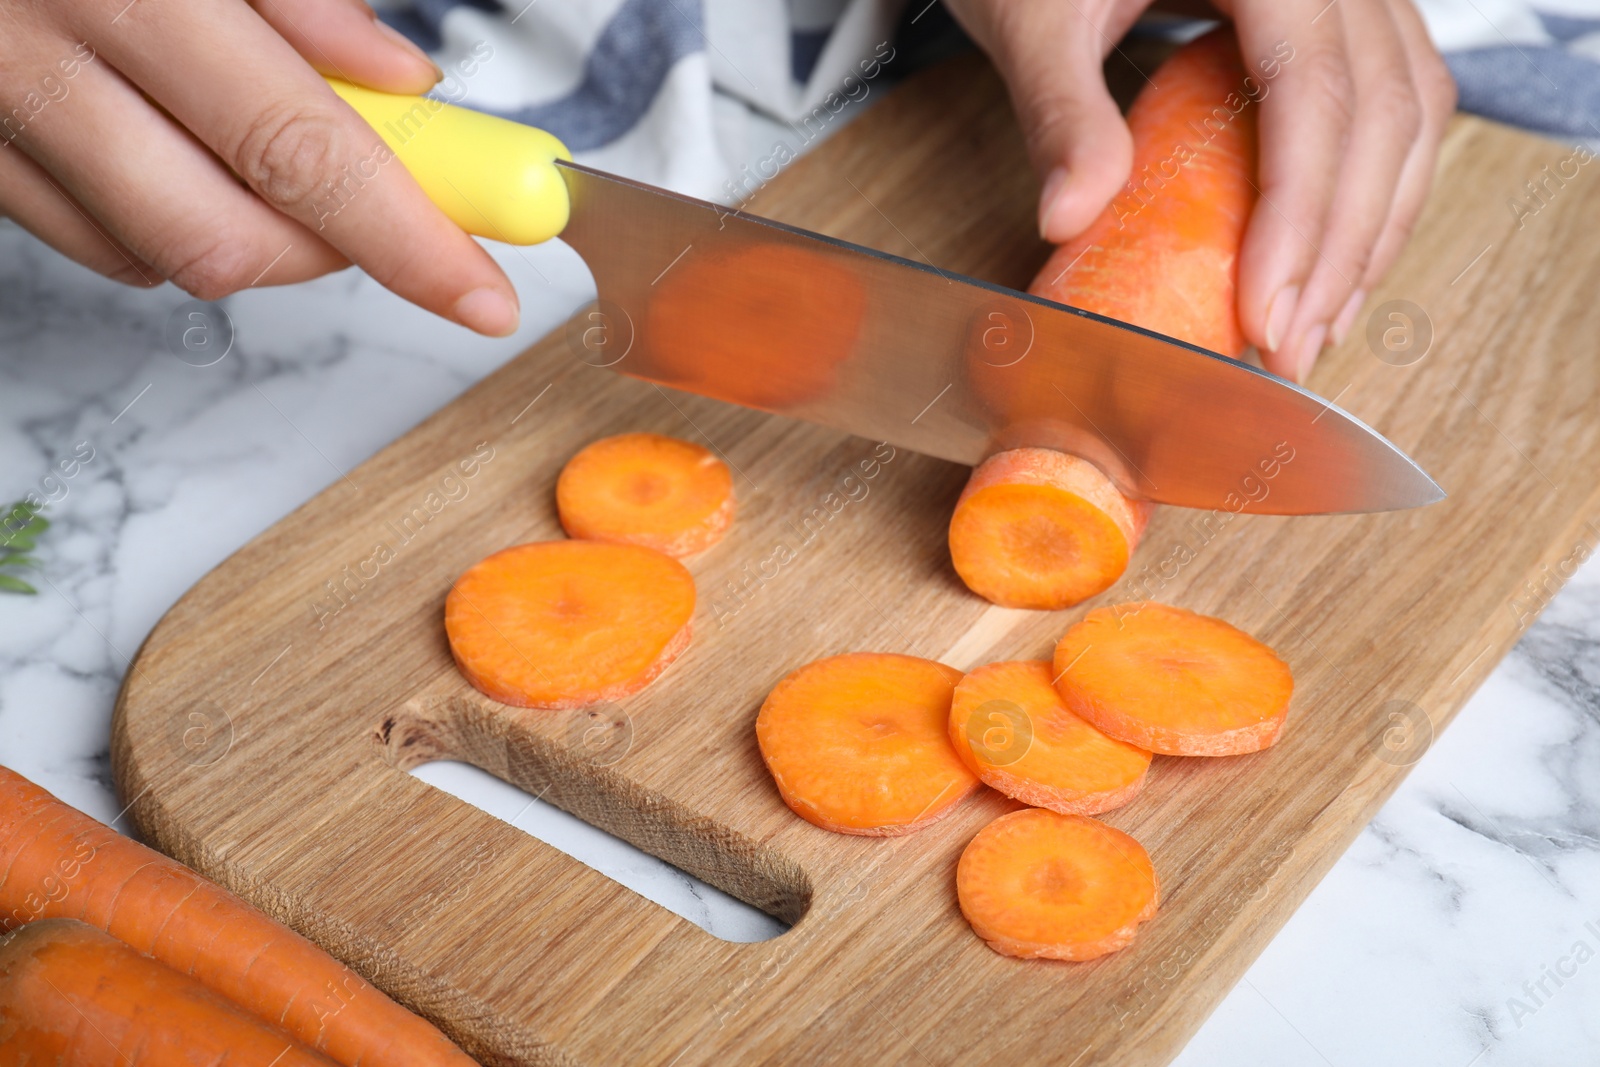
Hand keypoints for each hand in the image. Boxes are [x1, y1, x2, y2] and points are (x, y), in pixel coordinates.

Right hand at [0, 0, 519, 335]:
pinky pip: (87, 237)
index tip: (481, 292)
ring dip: (255, 239)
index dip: (406, 238)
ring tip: (277, 157)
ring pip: (154, 254)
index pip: (298, 148)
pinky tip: (185, 154)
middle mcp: (34, 58)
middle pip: (225, 238)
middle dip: (331, 248)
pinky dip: (165, 224)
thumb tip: (398, 78)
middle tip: (383, 202)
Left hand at [942, 0, 1455, 381]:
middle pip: (1380, 112)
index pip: (1315, 91)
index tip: (1267, 313)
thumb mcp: (1036, 18)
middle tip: (1291, 346)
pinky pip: (1398, 97)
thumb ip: (1060, 111)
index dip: (1301, 213)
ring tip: (1319, 323)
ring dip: (1374, 226)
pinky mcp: (1345, 12)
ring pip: (1409, 109)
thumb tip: (1069, 219)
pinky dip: (1378, 186)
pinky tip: (1338, 256)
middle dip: (1342, 245)